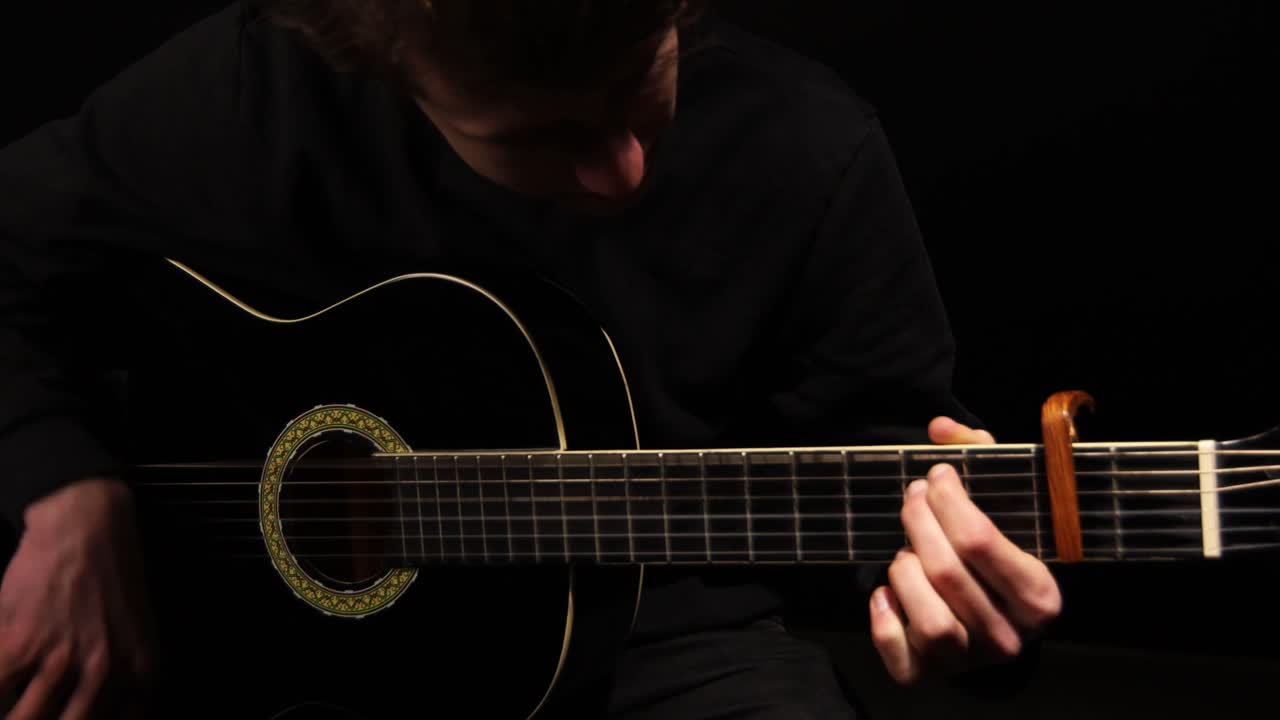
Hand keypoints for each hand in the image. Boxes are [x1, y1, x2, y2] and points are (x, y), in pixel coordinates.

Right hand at [0, 476, 153, 717]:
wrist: (86, 522)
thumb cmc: (111, 572)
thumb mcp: (139, 629)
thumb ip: (126, 678)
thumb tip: (104, 712)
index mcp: (139, 671)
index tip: (63, 716)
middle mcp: (106, 672)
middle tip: (36, 712)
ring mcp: (63, 660)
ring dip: (18, 713)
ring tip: (15, 705)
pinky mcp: (21, 642)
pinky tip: (2, 675)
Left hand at [868, 416, 1060, 684]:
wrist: (992, 625)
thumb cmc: (995, 555)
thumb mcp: (1003, 505)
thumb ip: (976, 456)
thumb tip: (939, 428)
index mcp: (1040, 596)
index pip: (979, 539)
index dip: (948, 499)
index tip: (937, 475)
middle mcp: (1009, 637)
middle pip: (946, 570)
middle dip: (918, 520)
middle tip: (913, 495)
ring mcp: (968, 662)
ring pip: (926, 614)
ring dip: (904, 570)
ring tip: (907, 551)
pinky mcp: (925, 675)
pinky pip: (896, 650)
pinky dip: (882, 616)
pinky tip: (885, 591)